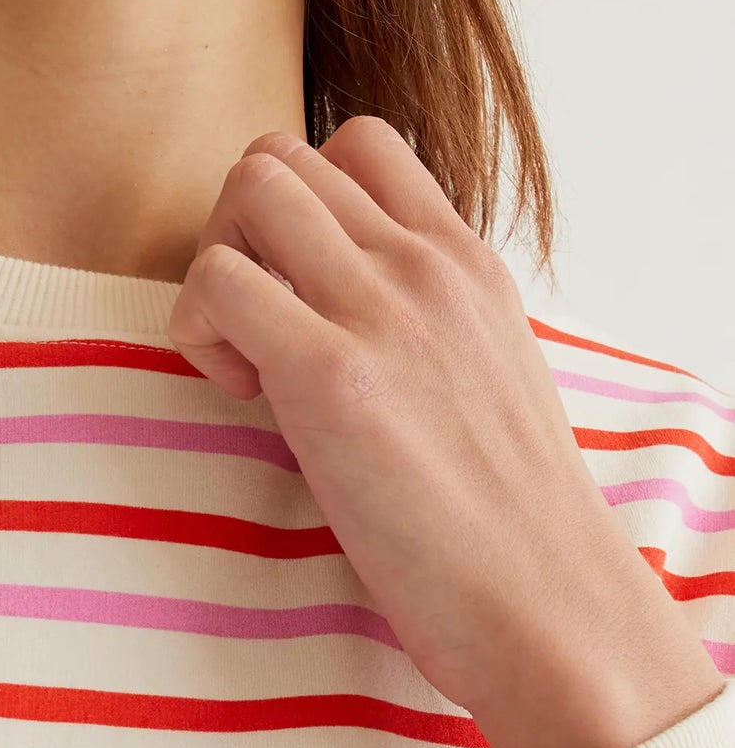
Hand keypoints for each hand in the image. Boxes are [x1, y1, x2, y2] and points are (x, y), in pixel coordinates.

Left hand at [165, 117, 680, 729]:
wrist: (548, 604)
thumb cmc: (505, 521)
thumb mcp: (482, 377)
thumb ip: (419, 323)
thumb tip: (333, 316)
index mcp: (467, 263)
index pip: (361, 143)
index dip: (300, 202)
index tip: (301, 291)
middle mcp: (426, 265)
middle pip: (282, 156)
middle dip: (238, 231)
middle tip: (254, 329)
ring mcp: (382, 309)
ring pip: (248, 188)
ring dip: (215, 264)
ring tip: (247, 359)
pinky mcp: (331, 373)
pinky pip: (217, 280)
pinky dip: (199, 328)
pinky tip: (242, 396)